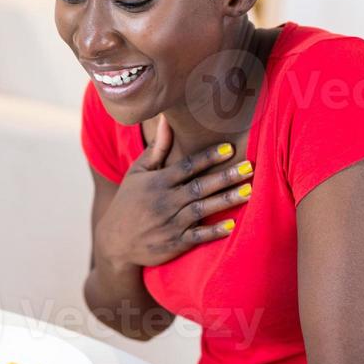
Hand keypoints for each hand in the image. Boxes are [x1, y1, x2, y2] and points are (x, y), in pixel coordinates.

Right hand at [93, 116, 252, 268]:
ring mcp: (170, 223)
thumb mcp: (137, 172)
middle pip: (199, 186)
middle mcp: (165, 201)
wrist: (115, 241)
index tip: (229, 148)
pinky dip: (214, 232)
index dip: (208, 157)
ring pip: (202, 209)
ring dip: (226, 200)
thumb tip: (167, 119)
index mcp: (158, 182)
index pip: (187, 166)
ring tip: (248, 191)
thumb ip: (157, 148)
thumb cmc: (129, 201)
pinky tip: (232, 225)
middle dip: (225, 177)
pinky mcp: (174, 244)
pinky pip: (197, 237)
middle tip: (249, 167)